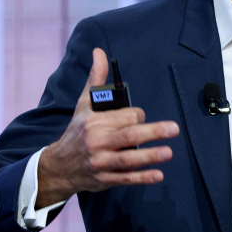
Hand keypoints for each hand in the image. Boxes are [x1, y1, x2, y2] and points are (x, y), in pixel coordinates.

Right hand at [35, 48, 179, 207]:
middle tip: (174, 129)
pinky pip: (125, 178)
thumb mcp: (83, 104)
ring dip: (150, 156)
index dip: (138, 116)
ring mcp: (101, 162)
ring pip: (128, 159)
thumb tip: (99, 52)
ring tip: (169, 152)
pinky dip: (142, 178)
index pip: (125, 116)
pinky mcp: (104, 179)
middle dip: (153, 132)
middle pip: (129, 136)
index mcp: (94, 122)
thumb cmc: (77, 131)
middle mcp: (97, 142)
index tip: (140, 117)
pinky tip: (158, 175)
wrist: (58, 167)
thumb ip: (95, 79)